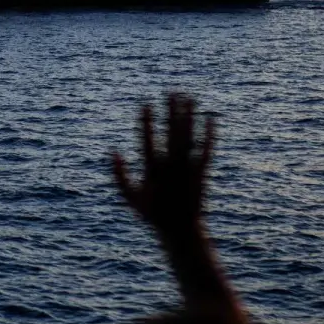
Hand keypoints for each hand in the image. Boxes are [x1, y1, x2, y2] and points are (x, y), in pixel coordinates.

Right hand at [111, 94, 215, 240]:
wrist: (180, 231)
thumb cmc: (152, 214)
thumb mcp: (129, 197)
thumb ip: (119, 175)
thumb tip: (113, 152)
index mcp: (152, 171)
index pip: (148, 140)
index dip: (146, 121)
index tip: (145, 104)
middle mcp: (171, 167)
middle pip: (172, 133)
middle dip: (171, 112)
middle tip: (171, 92)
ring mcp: (188, 169)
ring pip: (189, 137)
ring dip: (189, 116)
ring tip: (188, 98)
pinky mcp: (202, 173)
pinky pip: (206, 151)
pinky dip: (208, 135)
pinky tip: (210, 120)